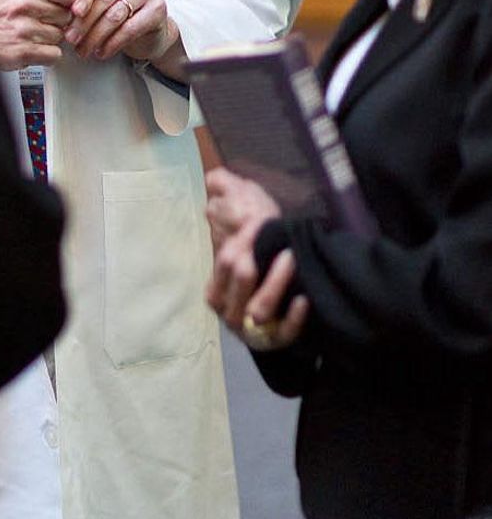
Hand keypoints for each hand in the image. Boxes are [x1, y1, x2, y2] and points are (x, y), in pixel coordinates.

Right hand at [0, 0, 81, 70]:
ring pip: (60, 36)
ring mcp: (23, 28)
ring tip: (30, 31)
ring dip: (49, 37)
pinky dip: (45, 54)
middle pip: (66, 15)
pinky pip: (53, 54)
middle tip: (38, 18)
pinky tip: (30, 46)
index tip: (60, 1)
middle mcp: (23, 3)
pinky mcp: (21, 51)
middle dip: (56, 18)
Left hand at [63, 0, 178, 66]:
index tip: (73, 13)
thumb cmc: (115, 5)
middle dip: (84, 23)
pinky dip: (113, 43)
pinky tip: (102, 51)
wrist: (146, 24)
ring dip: (95, 36)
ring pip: (115, 16)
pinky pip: (130, 28)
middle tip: (72, 39)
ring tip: (84, 49)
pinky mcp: (158, 8)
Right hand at [204, 168, 306, 349]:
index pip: (224, 263)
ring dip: (275, 285)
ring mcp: (252, 328)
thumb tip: (214, 178)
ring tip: (291, 259)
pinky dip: (292, 318)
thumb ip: (225, 191)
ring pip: (259, 310)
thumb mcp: (243, 212)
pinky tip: (303, 300)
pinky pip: (284, 333)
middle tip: (281, 243)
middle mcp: (230, 309)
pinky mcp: (277, 340)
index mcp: (216, 285)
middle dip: (256, 260)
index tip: (257, 224)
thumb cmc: (260, 245)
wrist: (285, 293)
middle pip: (241, 281)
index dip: (240, 245)